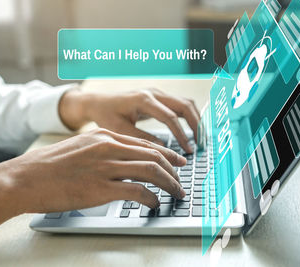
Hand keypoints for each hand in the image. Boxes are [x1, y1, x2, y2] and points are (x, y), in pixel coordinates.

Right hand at [0, 128, 185, 234]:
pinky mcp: (101, 188)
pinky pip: (137, 191)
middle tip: (181, 180)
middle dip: (173, 169)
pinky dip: (151, 197)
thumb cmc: (49, 166)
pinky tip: (154, 203)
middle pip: (153, 155)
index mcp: (103, 136)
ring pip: (151, 171)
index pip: (144, 143)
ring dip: (168, 183)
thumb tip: (122, 162)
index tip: (177, 162)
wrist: (24, 177)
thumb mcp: (79, 148)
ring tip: (176, 193)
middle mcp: (108, 147)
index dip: (166, 154)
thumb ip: (102, 151)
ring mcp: (105, 166)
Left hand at [59, 88, 199, 152]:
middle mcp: (153, 93)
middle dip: (196, 125)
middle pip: (184, 105)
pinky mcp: (159, 97)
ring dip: (196, 120)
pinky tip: (191, 132)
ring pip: (185, 103)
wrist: (98, 102)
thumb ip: (141, 140)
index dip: (181, 135)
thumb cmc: (106, 116)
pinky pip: (180, 105)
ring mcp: (158, 93)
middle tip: (201, 145)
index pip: (170, 117)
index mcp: (143, 100)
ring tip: (200, 140)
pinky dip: (189, 118)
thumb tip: (163, 150)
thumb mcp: (120, 131)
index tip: (188, 150)